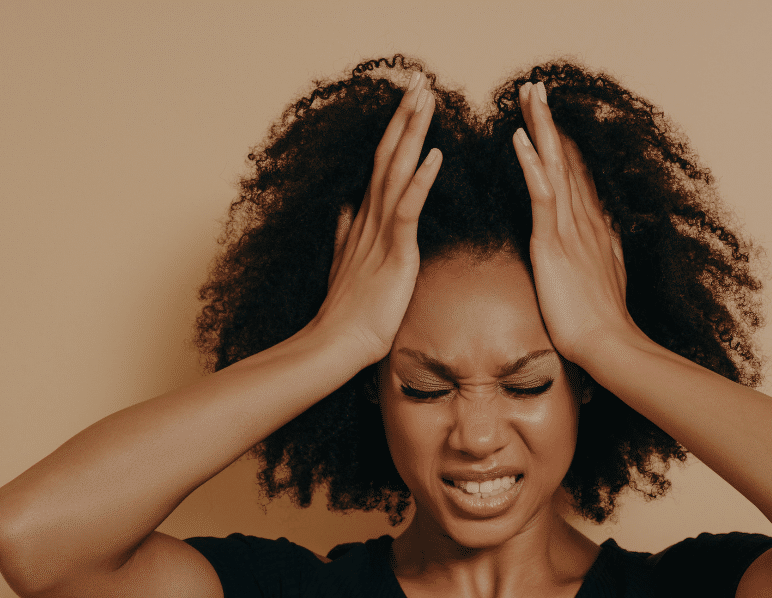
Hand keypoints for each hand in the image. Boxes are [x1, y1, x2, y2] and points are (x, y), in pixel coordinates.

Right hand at [309, 72, 441, 364]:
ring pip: (397, 170)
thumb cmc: (348, 312)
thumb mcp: (346, 263)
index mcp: (365, 220)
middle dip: (405, 116)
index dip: (395, 131)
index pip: (382, 164)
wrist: (338, 344)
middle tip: (420, 80)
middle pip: (388, 155)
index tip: (408, 102)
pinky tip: (433, 155)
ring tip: (426, 98)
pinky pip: (408, 209)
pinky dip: (420, 180)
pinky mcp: (394, 252)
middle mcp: (370, 217)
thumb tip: (345, 208)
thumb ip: (347, 233)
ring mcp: (380, 232)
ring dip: (412, 132)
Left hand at [511, 81, 634, 366]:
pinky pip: (541, 197)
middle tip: (535, 88)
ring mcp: (571, 230)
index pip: (576, 174)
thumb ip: (601, 253)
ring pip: (554, 167)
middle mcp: (586, 220)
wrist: (608, 345)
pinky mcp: (554, 245)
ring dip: (540, 128)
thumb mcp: (604, 279)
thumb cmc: (601, 323)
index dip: (564, 143)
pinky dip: (531, 166)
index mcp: (594, 229)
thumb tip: (604, 239)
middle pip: (565, 159)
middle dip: (550, 122)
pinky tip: (519, 139)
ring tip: (527, 95)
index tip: (553, 116)